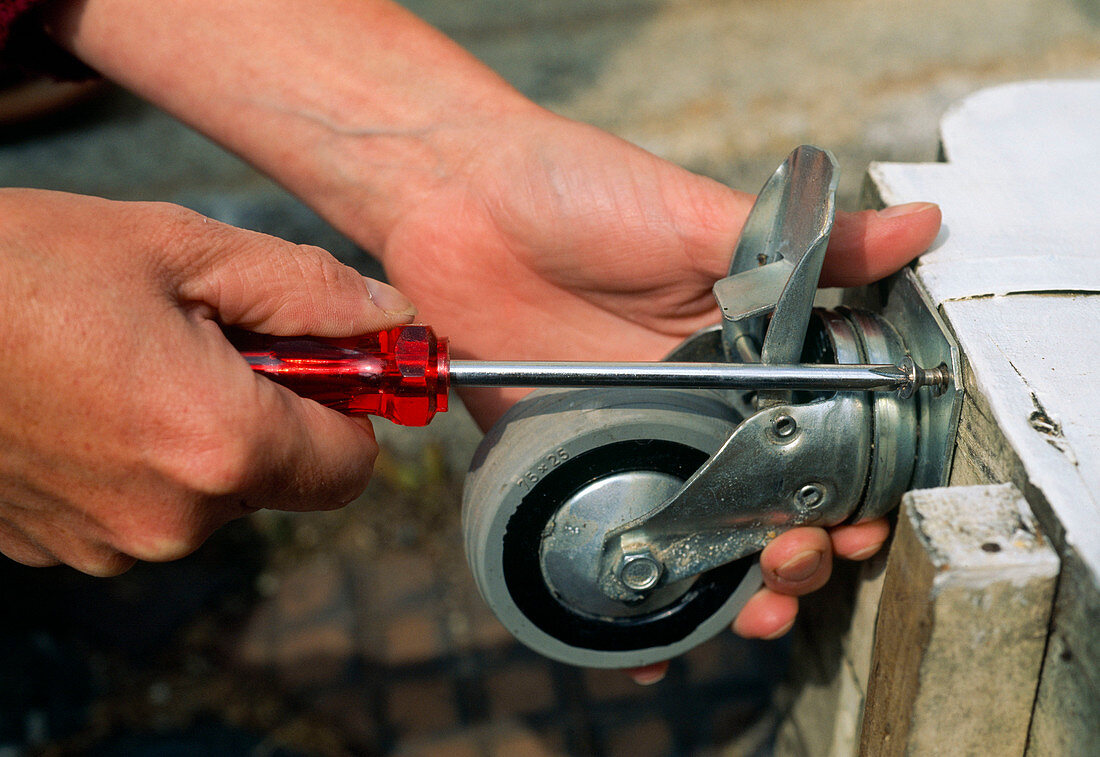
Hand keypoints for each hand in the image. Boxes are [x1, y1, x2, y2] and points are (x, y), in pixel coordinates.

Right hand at [0, 189, 414, 574]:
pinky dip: (142, 459)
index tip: (327, 363)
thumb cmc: (21, 268)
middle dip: (270, 412)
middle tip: (207, 338)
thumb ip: (306, 290)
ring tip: (129, 361)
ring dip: (200, 433)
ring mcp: (108, 545)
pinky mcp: (62, 548)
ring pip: (213, 492)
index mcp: (218, 445)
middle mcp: (172, 519)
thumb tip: (390, 317)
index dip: (349, 410)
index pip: (352, 466)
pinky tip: (89, 400)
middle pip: (283, 478)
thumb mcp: (181, 248)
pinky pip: (147, 506)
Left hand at [371, 110, 938, 678]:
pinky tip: (642, 659)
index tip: (866, 522)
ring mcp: (629, 437)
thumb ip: (804, 246)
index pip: (815, 434)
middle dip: (793, 553)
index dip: (848, 487)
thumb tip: (921, 227)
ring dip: (727, 591)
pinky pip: (597, 536)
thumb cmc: (577, 191)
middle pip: (760, 502)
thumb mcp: (697, 216)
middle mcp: (693, 404)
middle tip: (795, 568)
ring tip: (746, 616)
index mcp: (740, 351)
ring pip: (692, 534)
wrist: (455, 198)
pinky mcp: (561, 457)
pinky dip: (620, 605)